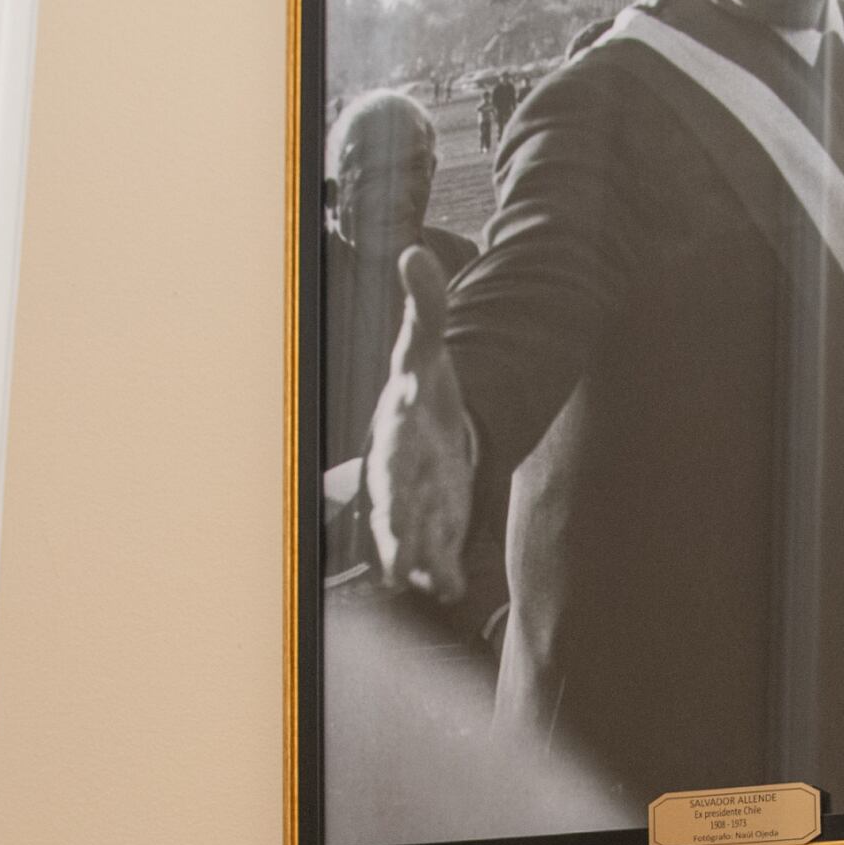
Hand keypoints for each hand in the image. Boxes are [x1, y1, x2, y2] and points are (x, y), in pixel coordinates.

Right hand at [367, 248, 481, 603]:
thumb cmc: (423, 388)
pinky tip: (452, 590)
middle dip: (393, 531)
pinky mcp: (440, 526)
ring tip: (415, 582)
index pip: (392, 449)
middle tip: (391, 562)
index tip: (392, 484)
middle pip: (393, 505)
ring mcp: (418, 504)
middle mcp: (400, 475)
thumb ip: (425, 305)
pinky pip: (437, 557)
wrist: (427, 427)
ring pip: (412, 539)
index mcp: (396, 432)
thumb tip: (415, 254)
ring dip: (415, 560)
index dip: (395, 464)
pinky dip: (442, 574)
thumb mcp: (427, 347)